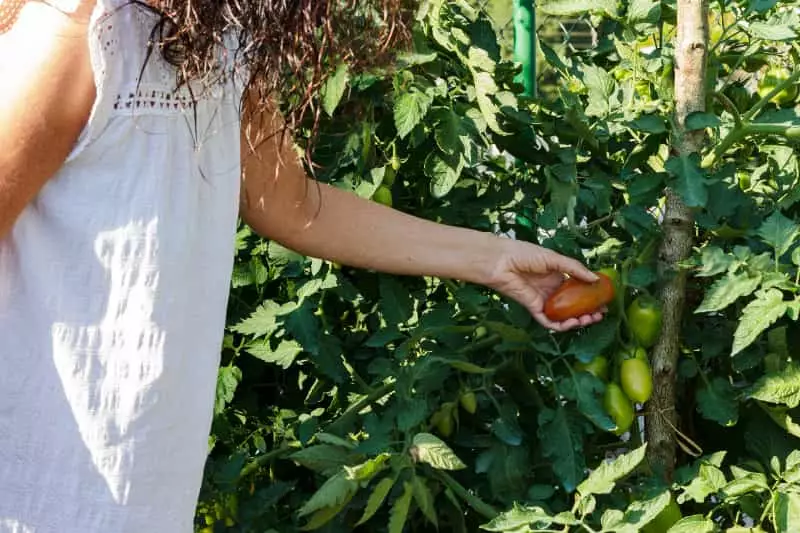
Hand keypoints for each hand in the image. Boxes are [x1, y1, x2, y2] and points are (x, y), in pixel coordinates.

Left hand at [485, 239, 604, 331]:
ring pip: (563, 316)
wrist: (500, 261)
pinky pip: (548, 321)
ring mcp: (543, 300)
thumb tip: (595, 279)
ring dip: (577, 320)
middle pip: (573, 305)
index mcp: (557, 276)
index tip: (604, 300)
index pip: (578, 290)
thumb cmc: (524, 254)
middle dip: (587, 311)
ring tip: (589, 319)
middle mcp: (552, 290)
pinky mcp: (533, 309)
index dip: (591, 296)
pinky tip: (572, 323)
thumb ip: (574, 269)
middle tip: (600, 314)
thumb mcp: (554, 259)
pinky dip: (560, 326)